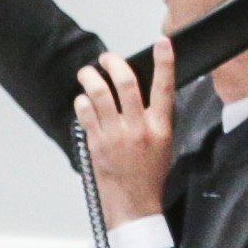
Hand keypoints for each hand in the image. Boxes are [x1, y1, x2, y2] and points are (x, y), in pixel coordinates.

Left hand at [75, 44, 176, 225]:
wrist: (134, 204)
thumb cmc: (148, 175)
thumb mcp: (163, 144)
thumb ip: (154, 117)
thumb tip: (141, 92)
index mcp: (160, 127)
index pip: (165, 88)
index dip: (165, 63)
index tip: (163, 43)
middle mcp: (138, 128)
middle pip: (126, 84)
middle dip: (114, 63)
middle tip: (106, 58)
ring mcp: (115, 135)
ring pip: (100, 94)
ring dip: (90, 77)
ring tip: (87, 73)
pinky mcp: (96, 143)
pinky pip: (85, 112)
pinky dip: (82, 101)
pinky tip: (83, 100)